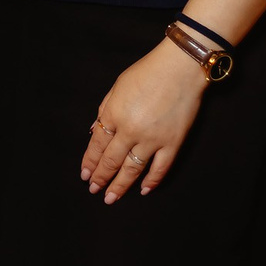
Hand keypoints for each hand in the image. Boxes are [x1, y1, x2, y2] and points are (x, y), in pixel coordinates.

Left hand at [80, 39, 208, 203]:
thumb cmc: (147, 72)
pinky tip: (143, 190)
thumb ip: (105, 110)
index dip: (90, 162)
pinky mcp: (173, 143)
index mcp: (114, 114)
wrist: (180, 68)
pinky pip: (160, 168)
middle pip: (112, 160)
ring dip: (120, 185)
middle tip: (94, 190)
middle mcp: (130, 131)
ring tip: (110, 197)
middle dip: (101, 177)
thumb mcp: (117, 87)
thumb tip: (95, 131)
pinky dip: (152, 181)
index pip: (98, 145)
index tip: (85, 174)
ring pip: (132, 169)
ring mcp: (152, 140)